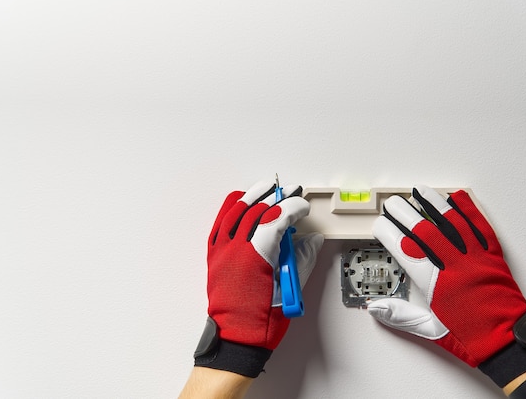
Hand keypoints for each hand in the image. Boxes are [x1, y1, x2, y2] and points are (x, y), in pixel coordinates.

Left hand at [194, 181, 323, 377]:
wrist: (236, 337)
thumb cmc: (261, 320)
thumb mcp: (289, 290)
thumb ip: (301, 260)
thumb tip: (311, 240)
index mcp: (257, 257)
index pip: (276, 219)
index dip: (292, 208)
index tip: (302, 208)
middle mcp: (236, 250)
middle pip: (257, 212)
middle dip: (276, 199)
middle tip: (290, 195)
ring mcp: (222, 252)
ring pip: (235, 212)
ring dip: (251, 197)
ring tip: (265, 188)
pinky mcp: (215, 256)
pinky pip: (220, 224)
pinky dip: (230, 210)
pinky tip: (239, 201)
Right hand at [368, 185, 525, 389]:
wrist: (509, 343)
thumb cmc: (472, 337)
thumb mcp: (430, 330)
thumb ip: (400, 316)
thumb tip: (376, 308)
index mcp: (436, 284)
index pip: (405, 250)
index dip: (388, 233)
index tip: (379, 225)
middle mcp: (455, 266)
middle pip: (425, 231)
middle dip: (404, 213)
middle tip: (392, 204)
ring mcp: (476, 258)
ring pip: (452, 222)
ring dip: (434, 204)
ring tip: (420, 191)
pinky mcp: (493, 256)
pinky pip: (480, 226)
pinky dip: (468, 210)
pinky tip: (458, 198)